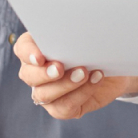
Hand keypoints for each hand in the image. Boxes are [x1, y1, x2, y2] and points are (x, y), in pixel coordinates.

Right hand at [13, 32, 137, 119]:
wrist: (114, 64)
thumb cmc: (94, 45)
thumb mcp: (86, 34)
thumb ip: (75, 32)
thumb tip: (77, 30)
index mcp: (37, 48)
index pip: (22, 48)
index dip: (28, 53)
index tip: (40, 56)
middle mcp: (36, 72)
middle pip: (28, 75)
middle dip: (44, 73)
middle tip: (60, 67)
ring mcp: (47, 92)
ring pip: (44, 94)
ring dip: (65, 84)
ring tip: (84, 73)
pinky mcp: (61, 108)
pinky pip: (64, 107)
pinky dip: (80, 94)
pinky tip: (94, 80)